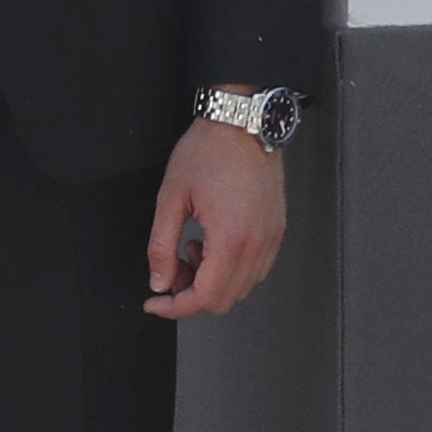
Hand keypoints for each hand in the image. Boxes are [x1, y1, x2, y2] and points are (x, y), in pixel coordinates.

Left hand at [144, 115, 290, 320]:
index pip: (204, 297)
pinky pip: (256, 270)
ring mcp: (272, 239)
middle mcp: (257, 245)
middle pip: (224, 300)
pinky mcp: (277, 231)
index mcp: (230, 239)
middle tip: (171, 270)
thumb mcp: (170, 198)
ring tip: (191, 250)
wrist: (243, 123)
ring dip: (211, 283)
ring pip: (241, 288)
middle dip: (191, 295)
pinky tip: (212, 245)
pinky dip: (230, 270)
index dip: (175, 308)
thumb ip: (161, 247)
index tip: (155, 303)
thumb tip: (159, 282)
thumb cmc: (208, 152)